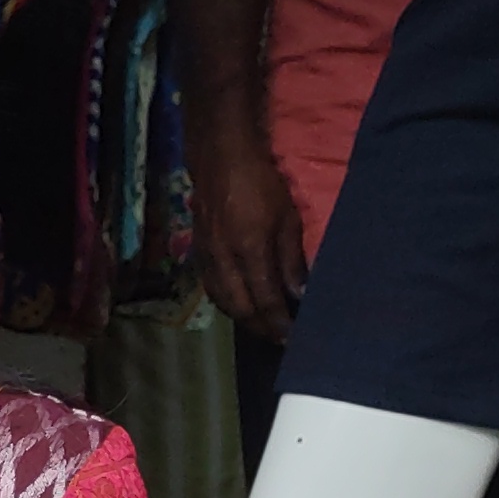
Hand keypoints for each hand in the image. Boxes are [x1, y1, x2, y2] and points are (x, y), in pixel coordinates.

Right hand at [189, 134, 305, 347]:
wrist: (221, 159)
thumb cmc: (261, 183)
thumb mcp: (287, 218)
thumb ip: (291, 259)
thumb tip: (299, 293)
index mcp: (250, 251)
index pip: (265, 299)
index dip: (278, 322)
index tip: (292, 338)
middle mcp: (225, 260)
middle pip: (240, 307)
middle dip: (260, 327)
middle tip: (278, 338)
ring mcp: (208, 257)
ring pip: (222, 300)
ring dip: (241, 318)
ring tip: (259, 325)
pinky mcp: (199, 251)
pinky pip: (211, 287)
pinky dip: (226, 302)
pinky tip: (237, 303)